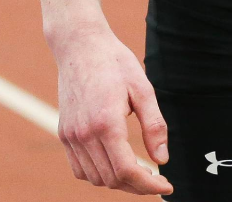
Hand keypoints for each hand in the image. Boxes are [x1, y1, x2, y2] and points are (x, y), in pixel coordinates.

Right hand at [51, 24, 171, 193]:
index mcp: (106, 123)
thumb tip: (162, 160)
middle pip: (111, 179)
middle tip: (157, 179)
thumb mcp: (143, 89)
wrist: (80, 45)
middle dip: (137, 186)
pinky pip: (79, 168)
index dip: (149, 185)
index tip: (167, 186)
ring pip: (94, 178)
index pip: (127, 170)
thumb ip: (154, 126)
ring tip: (139, 174)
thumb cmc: (115, 62)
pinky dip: (98, 174)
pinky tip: (115, 164)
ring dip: (118, 182)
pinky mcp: (64, 133)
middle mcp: (84, 134)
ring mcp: (70, 135)